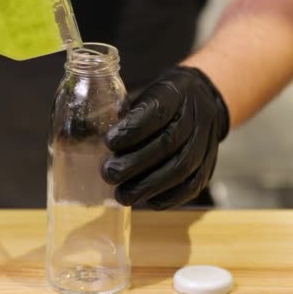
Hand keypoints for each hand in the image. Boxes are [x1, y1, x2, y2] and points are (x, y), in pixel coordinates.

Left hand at [101, 66, 229, 209]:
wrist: (203, 99)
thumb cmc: (161, 99)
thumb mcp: (144, 92)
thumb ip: (122, 112)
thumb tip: (83, 134)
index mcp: (175, 94)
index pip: (157, 111)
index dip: (133, 129)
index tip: (109, 142)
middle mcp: (195, 117)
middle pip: (168, 143)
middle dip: (135, 163)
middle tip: (109, 174)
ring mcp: (205, 142)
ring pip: (181, 168)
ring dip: (149, 186)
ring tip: (123, 195)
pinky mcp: (209, 165)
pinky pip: (192, 186)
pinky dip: (169, 197)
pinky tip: (148, 201)